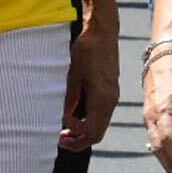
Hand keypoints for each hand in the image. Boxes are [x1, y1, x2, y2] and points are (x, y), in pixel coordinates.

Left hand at [61, 20, 119, 149]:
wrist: (102, 32)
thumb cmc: (87, 49)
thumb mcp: (73, 74)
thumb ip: (70, 98)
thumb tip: (64, 118)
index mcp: (102, 99)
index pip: (91, 131)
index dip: (75, 134)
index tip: (60, 126)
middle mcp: (110, 101)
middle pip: (97, 133)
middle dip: (78, 140)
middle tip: (60, 140)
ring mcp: (112, 97)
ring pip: (100, 125)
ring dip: (83, 132)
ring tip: (65, 131)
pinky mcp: (110, 91)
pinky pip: (101, 115)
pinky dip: (88, 121)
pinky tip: (74, 117)